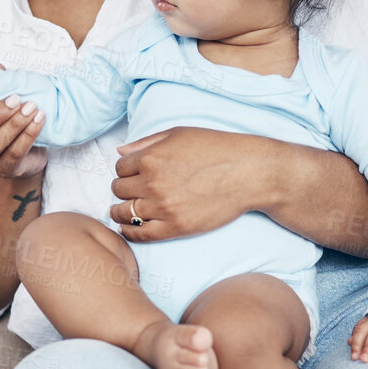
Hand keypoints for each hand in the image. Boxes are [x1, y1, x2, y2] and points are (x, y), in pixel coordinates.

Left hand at [109, 127, 264, 242]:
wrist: (249, 173)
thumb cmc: (217, 149)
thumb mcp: (179, 134)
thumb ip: (146, 142)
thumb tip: (120, 151)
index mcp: (151, 157)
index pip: (120, 168)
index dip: (126, 171)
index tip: (133, 175)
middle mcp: (153, 182)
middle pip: (118, 190)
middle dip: (124, 189)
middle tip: (132, 191)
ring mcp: (163, 207)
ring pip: (123, 212)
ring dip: (121, 211)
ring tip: (124, 211)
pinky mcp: (175, 227)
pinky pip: (139, 233)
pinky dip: (129, 231)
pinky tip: (129, 227)